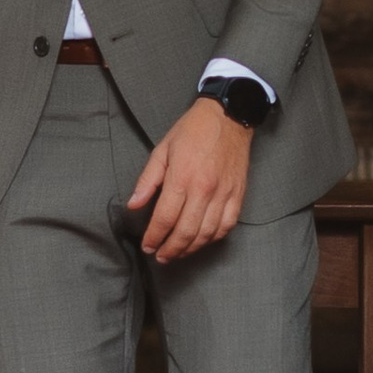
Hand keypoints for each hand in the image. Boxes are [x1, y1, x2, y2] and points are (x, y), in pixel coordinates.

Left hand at [130, 96, 251, 261]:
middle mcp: (205, 190)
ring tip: (177, 253)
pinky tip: (201, 241)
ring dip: (190, 249)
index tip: (147, 245)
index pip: (165, 218)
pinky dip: (213, 239)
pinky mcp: (238, 195)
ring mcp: (224, 194)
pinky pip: (226, 226)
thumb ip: (148, 180)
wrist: (229, 117)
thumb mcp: (162, 149)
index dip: (154, 236)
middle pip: (186, 232)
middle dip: (170, 249)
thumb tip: (134, 204)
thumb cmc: (192, 131)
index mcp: (183, 177)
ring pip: (207, 234)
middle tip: (160, 256)